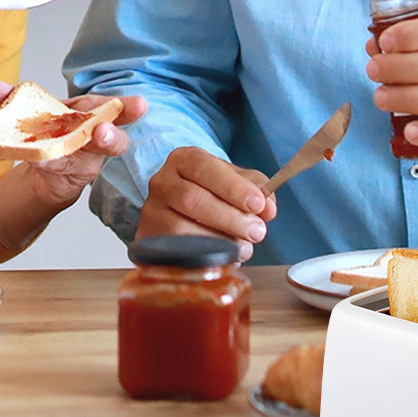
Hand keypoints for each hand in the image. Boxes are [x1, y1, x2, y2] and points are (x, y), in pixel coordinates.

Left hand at [0, 79, 147, 212]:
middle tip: (104, 131)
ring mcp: (84, 163)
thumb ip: (10, 97)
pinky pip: (63, 171)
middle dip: (112, 135)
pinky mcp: (70, 180)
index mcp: (90, 114)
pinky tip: (40, 160)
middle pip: (112, 139)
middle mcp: (93, 139)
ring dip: (85, 156)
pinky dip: (50, 163)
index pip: (114, 109)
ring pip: (92, 161)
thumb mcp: (31, 110)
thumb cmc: (48, 131)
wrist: (39, 166)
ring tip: (82, 149)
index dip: (128, 107)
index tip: (139, 105)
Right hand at [139, 147, 276, 262]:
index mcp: (184, 160)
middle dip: (230, 218)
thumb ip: (257, 190)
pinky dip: (203, 256)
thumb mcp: (235, 183)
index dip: (232, 187)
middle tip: (257, 231)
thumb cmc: (212, 194)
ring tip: (244, 247)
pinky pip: (175, 251)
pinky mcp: (149, 238)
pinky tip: (224, 257)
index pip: (204, 167)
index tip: (257, 204)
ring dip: (219, 241)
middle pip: (192, 199)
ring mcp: (152, 211)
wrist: (179, 212)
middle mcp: (162, 182)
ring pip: (181, 228)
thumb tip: (268, 208)